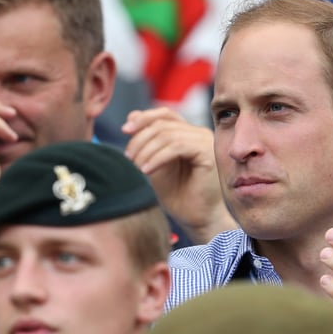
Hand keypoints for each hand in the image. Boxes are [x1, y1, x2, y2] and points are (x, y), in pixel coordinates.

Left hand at [123, 107, 235, 242]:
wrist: (197, 218)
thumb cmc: (178, 196)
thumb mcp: (155, 164)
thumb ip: (146, 141)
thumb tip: (132, 115)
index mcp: (188, 133)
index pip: (164, 115)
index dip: (143, 118)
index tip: (125, 130)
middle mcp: (198, 133)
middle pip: (163, 123)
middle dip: (140, 138)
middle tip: (128, 157)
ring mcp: (205, 141)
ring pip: (168, 134)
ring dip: (146, 150)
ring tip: (137, 167)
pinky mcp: (207, 153)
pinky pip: (177, 146)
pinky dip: (157, 158)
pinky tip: (146, 171)